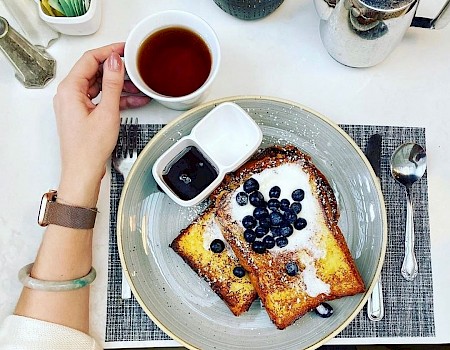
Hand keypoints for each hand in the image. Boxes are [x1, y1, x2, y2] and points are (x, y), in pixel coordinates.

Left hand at [53, 42, 149, 205]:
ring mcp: (76, 104)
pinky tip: (133, 100)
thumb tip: (114, 61)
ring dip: (119, 86)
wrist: (83, 171)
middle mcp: (69, 94)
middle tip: (135, 67)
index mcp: (69, 90)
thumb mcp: (106, 112)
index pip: (89, 59)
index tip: (125, 48)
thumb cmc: (89, 148)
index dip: (109, 51)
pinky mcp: (83, 114)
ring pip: (99, 86)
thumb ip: (112, 83)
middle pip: (94, 72)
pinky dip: (115, 99)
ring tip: (139, 86)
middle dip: (117, 70)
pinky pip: (100, 99)